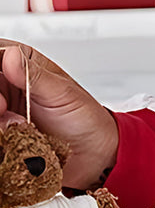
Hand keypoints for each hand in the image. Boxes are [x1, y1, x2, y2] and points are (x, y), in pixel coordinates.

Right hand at [0, 43, 117, 188]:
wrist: (92, 153)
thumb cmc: (83, 117)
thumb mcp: (60, 92)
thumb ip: (33, 75)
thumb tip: (11, 54)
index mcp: (22, 61)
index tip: (1, 90)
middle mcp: (7, 82)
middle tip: (3, 107)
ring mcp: (2, 109)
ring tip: (18, 125)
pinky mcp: (3, 131)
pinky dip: (1, 135)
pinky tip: (14, 137)